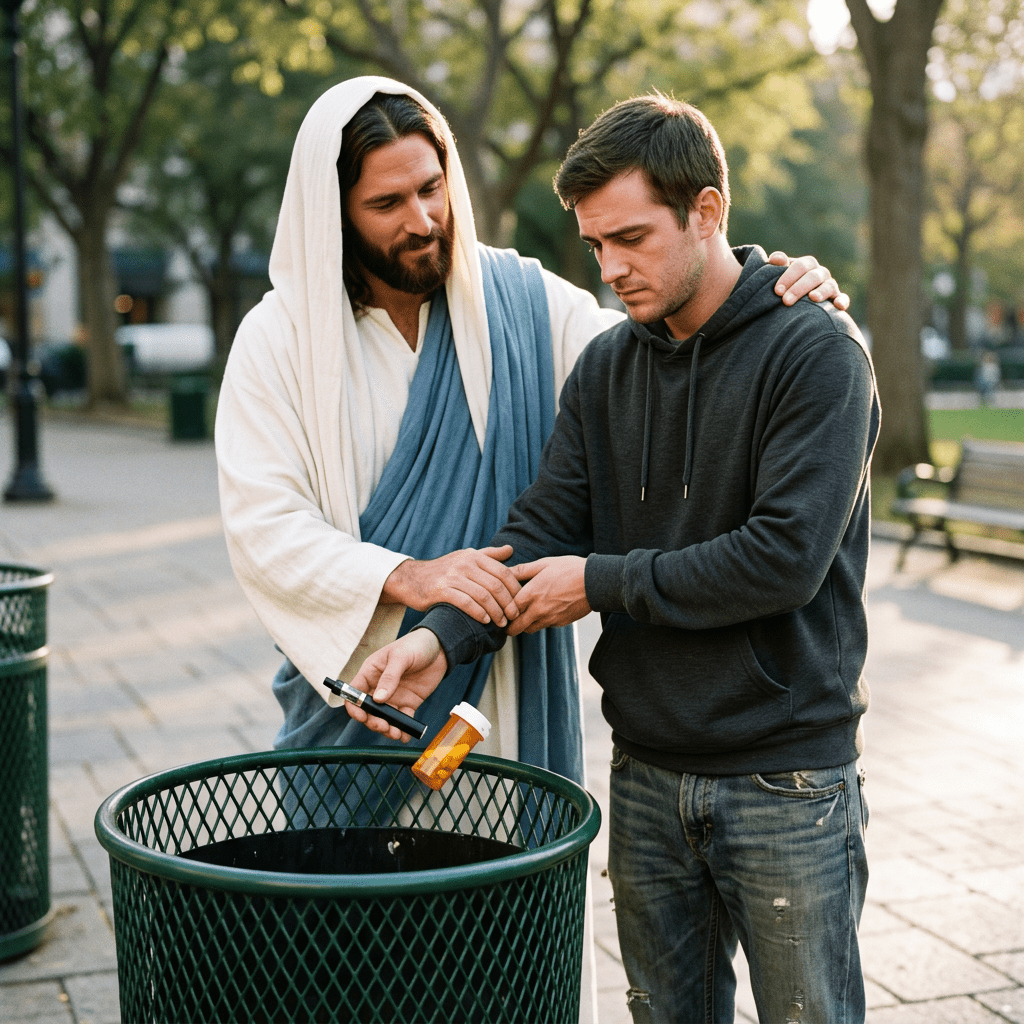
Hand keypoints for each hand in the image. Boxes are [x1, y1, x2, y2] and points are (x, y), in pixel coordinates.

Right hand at [347, 629, 446, 740]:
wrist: (440, 648)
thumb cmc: (416, 645)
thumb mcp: (401, 656)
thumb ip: (390, 677)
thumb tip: (378, 699)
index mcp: (371, 673)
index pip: (355, 693)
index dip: (355, 706)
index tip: (362, 716)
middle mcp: (379, 687)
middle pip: (369, 710)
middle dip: (373, 721)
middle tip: (384, 726)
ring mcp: (394, 697)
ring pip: (385, 718)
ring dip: (387, 729)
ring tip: (396, 733)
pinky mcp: (408, 703)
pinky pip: (403, 720)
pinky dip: (403, 729)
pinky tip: (406, 735)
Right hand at [382, 545, 520, 625]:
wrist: (411, 578)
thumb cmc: (443, 570)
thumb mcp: (465, 557)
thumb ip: (488, 555)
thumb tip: (510, 549)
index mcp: (474, 556)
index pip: (503, 572)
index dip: (515, 589)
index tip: (520, 603)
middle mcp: (464, 563)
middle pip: (495, 585)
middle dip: (508, 603)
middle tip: (514, 617)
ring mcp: (452, 576)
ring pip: (483, 595)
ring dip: (496, 611)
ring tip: (501, 622)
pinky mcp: (441, 590)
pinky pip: (465, 602)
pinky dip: (478, 613)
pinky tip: (485, 621)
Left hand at [506, 556, 590, 634]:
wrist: (595, 582)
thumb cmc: (570, 569)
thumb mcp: (544, 564)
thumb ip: (523, 570)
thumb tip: (506, 571)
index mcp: (532, 593)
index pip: (508, 610)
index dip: (503, 610)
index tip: (500, 607)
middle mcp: (539, 609)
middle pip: (516, 627)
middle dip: (509, 626)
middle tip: (506, 621)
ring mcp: (550, 618)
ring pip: (530, 629)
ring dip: (524, 625)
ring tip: (523, 615)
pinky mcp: (561, 622)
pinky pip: (545, 626)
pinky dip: (540, 622)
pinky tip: (543, 611)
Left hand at [768, 252, 849, 311]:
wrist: (791, 303)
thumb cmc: (783, 288)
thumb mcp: (777, 276)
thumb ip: (774, 267)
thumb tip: (776, 259)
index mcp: (807, 265)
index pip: (800, 266)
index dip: (789, 276)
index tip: (777, 291)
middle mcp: (820, 273)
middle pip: (813, 276)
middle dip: (799, 288)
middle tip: (786, 301)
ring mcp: (830, 286)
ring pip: (829, 286)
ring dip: (821, 292)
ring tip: (812, 298)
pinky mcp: (837, 299)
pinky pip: (843, 298)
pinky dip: (842, 301)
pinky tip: (838, 306)